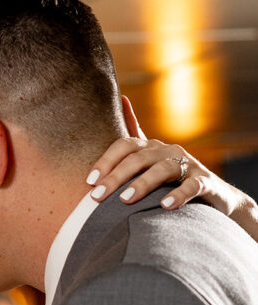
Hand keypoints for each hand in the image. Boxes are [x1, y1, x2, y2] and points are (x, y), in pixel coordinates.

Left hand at [86, 96, 257, 234]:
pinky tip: (165, 206)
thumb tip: (121, 99)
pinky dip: (179, 195)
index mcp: (151, 147)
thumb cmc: (173, 178)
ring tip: (125, 200)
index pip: (125, 146)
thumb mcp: (151, 158)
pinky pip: (192, 186)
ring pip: (163, 169)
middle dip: (116, 176)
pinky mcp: (204, 182)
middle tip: (97, 196)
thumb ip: (134, 135)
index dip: (106, 161)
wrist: (214, 195)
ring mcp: (188, 165)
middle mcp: (168, 151)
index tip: (90, 181)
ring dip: (143, 184)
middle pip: (139, 158)